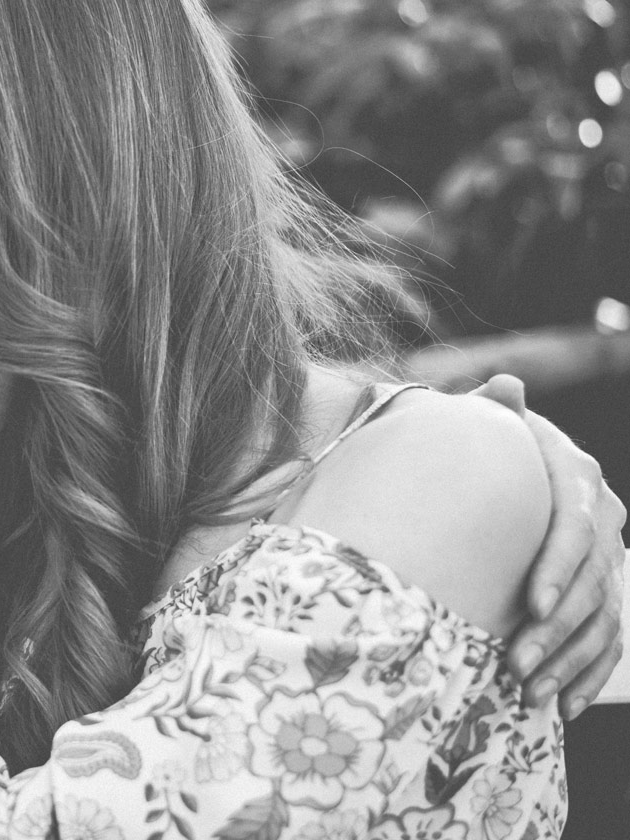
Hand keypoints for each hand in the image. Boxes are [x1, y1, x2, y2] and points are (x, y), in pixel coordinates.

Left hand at [468, 375, 625, 714]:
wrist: (501, 460)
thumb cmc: (483, 440)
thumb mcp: (488, 423)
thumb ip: (493, 410)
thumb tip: (505, 386)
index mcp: (577, 479)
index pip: (575, 529)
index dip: (557, 568)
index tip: (530, 604)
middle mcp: (603, 519)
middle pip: (591, 584)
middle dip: (556, 629)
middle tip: (515, 663)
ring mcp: (608, 558)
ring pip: (603, 618)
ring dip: (570, 661)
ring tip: (530, 693)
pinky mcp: (602, 591)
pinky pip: (608, 640)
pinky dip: (589, 675)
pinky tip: (564, 706)